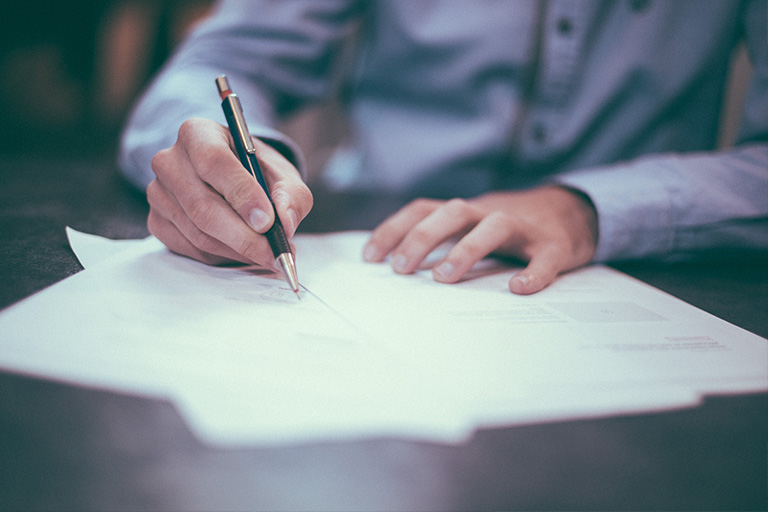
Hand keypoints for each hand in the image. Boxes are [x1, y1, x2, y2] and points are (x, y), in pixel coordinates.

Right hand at [146, 118, 312, 265]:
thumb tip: (285, 223)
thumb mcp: (283, 174)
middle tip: (274, 253)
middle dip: (244, 236)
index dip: (242, 194)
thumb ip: (291, 195)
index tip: (267, 221)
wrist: (233, 178)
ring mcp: (158, 193)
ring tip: (267, 254)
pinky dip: (223, 257)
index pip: (214, 162)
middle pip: (203, 206)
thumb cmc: (257, 172)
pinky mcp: (157, 221)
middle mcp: (170, 161)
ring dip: (238, 250)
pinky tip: (243, 251)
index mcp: (198, 134)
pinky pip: (191, 249)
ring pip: (199, 233)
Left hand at [362, 186, 597, 293]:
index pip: (423, 210)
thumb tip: (396, 269)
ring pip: (494, 226)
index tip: (369, 257)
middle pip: (453, 212)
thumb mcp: (471, 227)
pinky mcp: (555, 245)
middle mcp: (490, 213)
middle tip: (400, 269)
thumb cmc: (509, 228)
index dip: (394, 229)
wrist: (572, 212)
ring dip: (466, 249)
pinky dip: (533, 272)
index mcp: (466, 212)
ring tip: (444, 278)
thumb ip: (441, 241)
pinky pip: (544, 258)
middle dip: (423, 237)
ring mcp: (524, 228)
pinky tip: (518, 289)